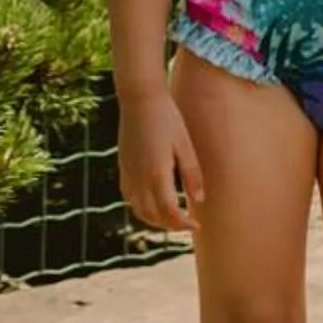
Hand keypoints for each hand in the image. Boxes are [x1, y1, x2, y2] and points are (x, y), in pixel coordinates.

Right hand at [117, 90, 204, 232]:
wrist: (139, 97)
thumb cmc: (167, 117)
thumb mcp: (185, 144)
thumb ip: (192, 174)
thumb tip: (199, 200)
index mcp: (157, 173)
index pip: (169, 212)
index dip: (183, 224)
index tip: (196, 224)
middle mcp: (140, 177)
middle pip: (153, 215)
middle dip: (171, 225)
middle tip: (187, 224)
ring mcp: (129, 172)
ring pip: (138, 210)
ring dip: (155, 220)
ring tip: (172, 218)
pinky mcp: (123, 166)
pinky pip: (129, 197)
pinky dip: (140, 208)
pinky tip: (152, 203)